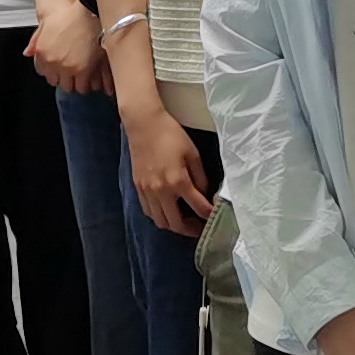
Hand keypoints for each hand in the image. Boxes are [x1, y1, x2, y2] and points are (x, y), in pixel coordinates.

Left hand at [26, 0, 101, 94]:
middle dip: (62, 77)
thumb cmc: (70, 16)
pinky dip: (85, 84)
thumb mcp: (46, 24)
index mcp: (41, 51)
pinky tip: (88, 78)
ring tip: (80, 76)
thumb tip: (27, 52)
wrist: (88, 13)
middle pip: (55, 81)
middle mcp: (52, 62)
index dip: (51, 70)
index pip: (41, 71)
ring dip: (74, 82)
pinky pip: (82, 86)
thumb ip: (35, 41)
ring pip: (68, 86)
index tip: (57, 68)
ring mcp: (67, 68)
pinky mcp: (83, 71)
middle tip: (70, 72)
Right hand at [125, 104, 214, 235]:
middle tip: (201, 228)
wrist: (143, 124)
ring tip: (185, 221)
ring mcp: (147, 191)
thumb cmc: (171, 135)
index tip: (217, 219)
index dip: (210, 216)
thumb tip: (206, 195)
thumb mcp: (193, 154)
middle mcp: (161, 191)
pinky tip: (168, 211)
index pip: (198, 208)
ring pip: (160, 222)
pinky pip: (149, 212)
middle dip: (191, 230)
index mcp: (178, 181)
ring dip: (174, 226)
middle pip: (176, 224)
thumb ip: (201, 177)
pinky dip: (160, 217)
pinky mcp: (138, 188)